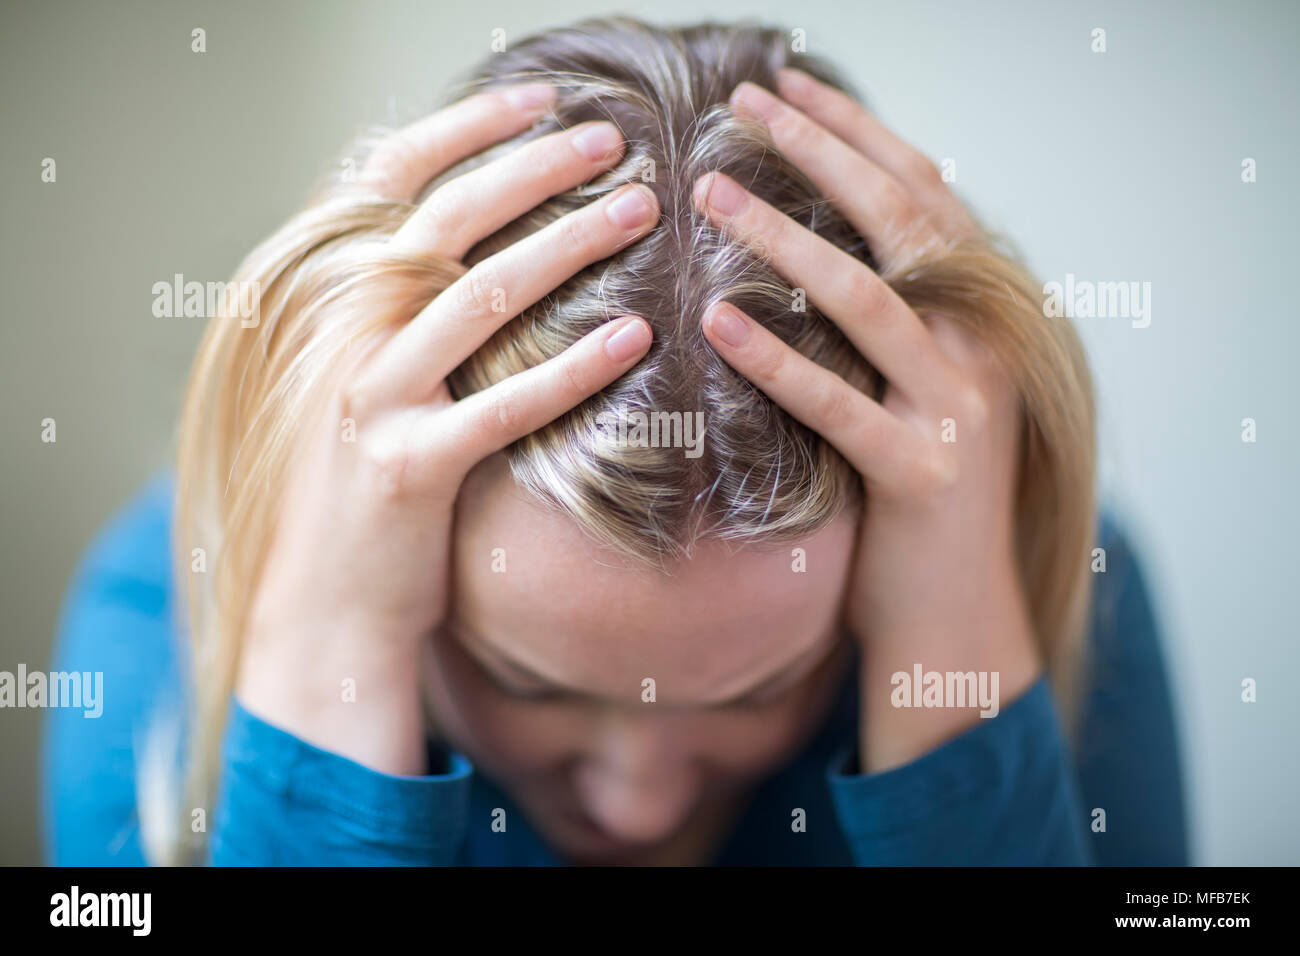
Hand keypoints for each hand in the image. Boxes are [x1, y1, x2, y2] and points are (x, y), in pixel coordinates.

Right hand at [237, 84, 659, 773]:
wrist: (321, 607)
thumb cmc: (362, 490)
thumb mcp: (368, 380)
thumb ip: (408, 311)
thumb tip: (485, 247)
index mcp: (331, 301)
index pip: (392, 183)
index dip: (467, 131)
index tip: (540, 98)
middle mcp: (342, 337)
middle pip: (446, 222)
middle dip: (535, 170)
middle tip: (615, 141)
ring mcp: (370, 400)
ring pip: (480, 298)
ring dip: (570, 246)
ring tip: (642, 210)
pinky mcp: (411, 470)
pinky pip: (505, 406)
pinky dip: (574, 366)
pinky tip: (637, 335)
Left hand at [695, 68, 1039, 773]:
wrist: (956, 612)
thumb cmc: (913, 494)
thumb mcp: (913, 384)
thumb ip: (889, 316)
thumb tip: (804, 240)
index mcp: (983, 311)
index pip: (921, 192)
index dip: (857, 131)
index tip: (789, 83)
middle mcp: (984, 344)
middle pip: (901, 220)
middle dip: (820, 151)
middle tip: (743, 101)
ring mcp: (961, 409)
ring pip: (871, 299)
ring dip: (785, 237)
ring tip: (709, 192)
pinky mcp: (923, 476)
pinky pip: (840, 406)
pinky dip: (777, 359)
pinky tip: (716, 319)